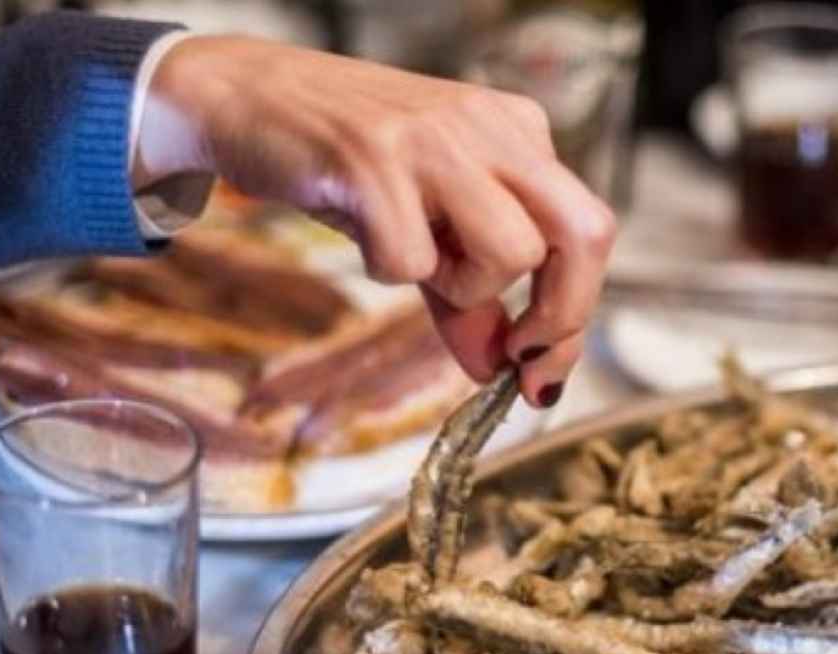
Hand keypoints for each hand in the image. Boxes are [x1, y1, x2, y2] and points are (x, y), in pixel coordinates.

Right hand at [133, 36, 616, 407]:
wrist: (248, 96)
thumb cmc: (346, 163)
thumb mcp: (424, 226)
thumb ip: (467, 299)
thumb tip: (498, 371)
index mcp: (519, 133)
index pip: (590, 229)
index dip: (576, 315)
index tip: (544, 374)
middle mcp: (492, 128)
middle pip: (583, 234)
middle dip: (560, 314)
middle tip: (516, 353)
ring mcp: (438, 139)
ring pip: (511, 251)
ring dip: (462, 286)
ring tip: (412, 254)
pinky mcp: (376, 158)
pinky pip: (412, 261)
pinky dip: (385, 269)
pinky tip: (360, 228)